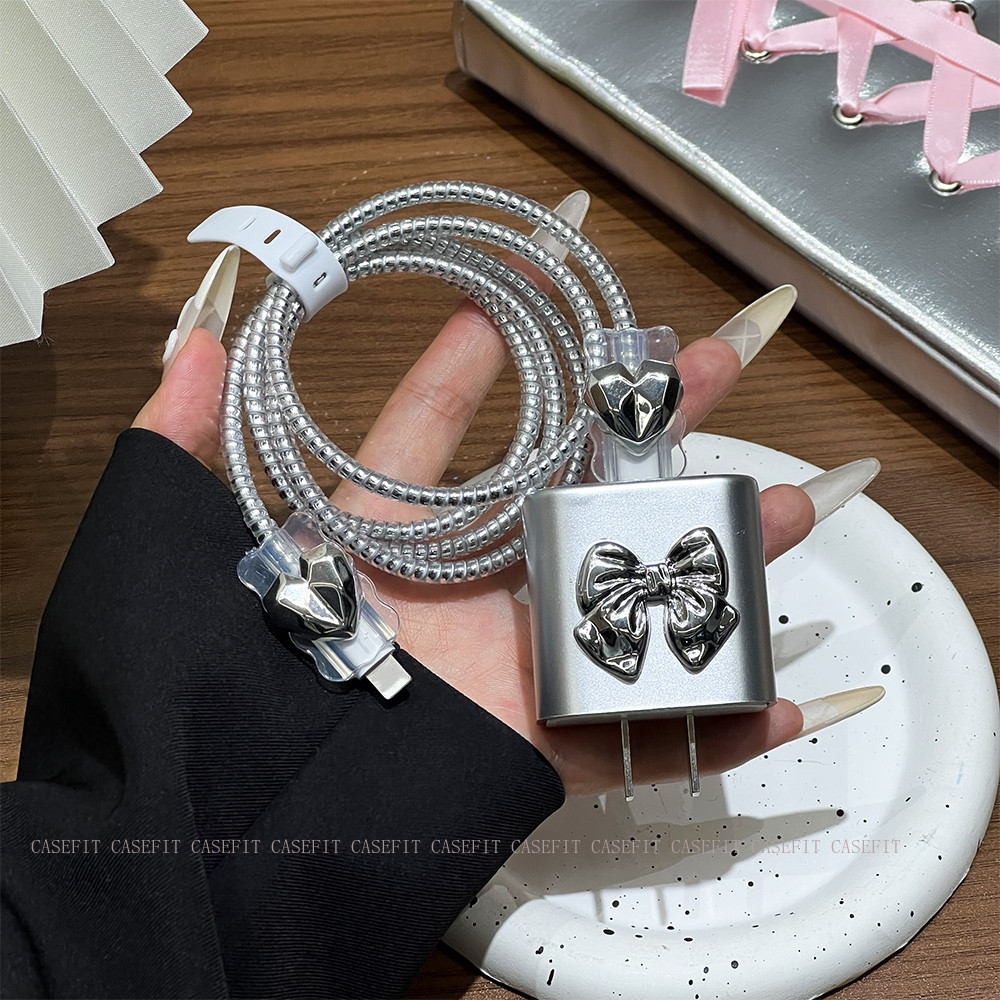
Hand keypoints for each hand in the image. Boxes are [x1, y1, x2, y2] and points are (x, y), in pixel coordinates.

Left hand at [136, 245, 880, 797]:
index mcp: (378, 537)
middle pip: (569, 496)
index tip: (520, 288)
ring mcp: (502, 669)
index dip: (475, 358)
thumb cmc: (195, 677)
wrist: (218, 820)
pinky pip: (628, 741)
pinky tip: (771, 699)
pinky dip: (703, 730)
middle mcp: (454, 590)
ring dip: (713, 563)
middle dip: (650, 431)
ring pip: (624, 601)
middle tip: (714, 370)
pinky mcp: (528, 751)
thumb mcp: (170, 545)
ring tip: (786, 512)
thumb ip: (176, 441)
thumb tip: (198, 342)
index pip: (436, 426)